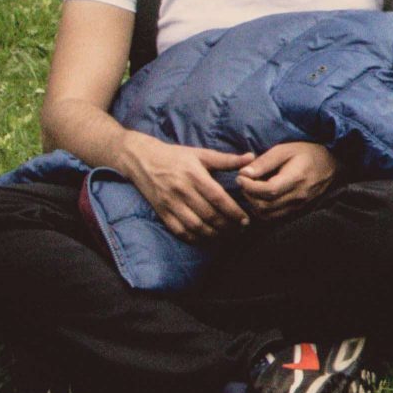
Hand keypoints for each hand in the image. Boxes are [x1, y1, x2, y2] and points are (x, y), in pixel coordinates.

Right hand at [116, 133, 251, 241]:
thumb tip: (251, 158)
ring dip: (214, 234)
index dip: (233, 212)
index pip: (218, 198)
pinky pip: (179, 230)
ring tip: (228, 236)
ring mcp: (170, 203)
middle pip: (208, 215)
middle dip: (227, 226)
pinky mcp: (161, 212)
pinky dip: (195, 238)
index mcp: (194, 175)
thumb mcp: (201, 154)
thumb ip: (227, 160)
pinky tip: (207, 239)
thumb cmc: (176, 156)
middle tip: (240, 230)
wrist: (141, 159)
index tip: (245, 220)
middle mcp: (181, 191)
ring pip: (195, 226)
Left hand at [238, 140, 339, 219]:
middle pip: (264, 206)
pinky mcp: (297, 210)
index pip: (268, 191)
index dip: (249, 186)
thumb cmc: (307, 153)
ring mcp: (299, 206)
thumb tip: (244, 173)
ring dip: (254, 204)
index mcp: (296, 179)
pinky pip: (274, 217)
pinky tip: (262, 196)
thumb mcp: (285, 150)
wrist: (332, 165)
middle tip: (245, 181)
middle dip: (248, 195)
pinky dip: (263, 209)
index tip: (241, 176)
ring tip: (252, 189)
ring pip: (267, 215)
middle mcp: (298, 196)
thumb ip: (264, 162)